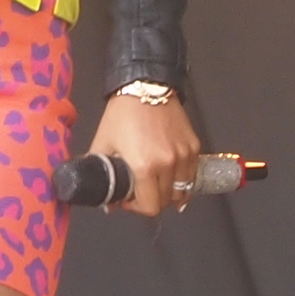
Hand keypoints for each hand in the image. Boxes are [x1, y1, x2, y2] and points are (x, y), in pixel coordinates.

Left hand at [86, 89, 202, 220]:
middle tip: (139, 192)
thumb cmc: (122, 114)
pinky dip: (182, 181)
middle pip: (166, 202)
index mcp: (144, 166)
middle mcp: (168, 163)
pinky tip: (170, 176)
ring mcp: (184, 155)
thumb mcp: (103, 143)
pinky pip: (191, 175)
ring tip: (155, 184)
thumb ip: (100, 171)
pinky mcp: (193, 146)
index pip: (150, 207)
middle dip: (151, 201)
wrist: (145, 86)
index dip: (137, 209)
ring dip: (169, 193)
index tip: (129, 200)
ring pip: (183, 191)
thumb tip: (106, 199)